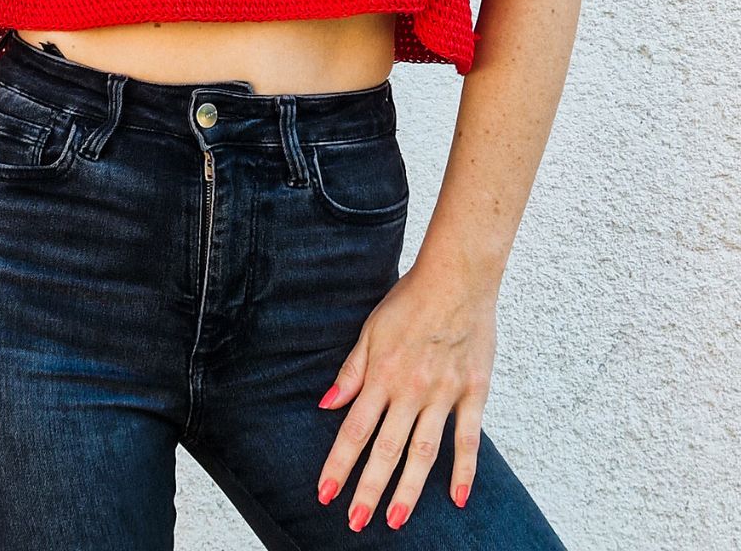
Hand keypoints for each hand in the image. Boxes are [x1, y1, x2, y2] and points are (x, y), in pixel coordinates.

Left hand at [316, 257, 496, 528]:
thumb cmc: (410, 299)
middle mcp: (410, 389)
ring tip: (395, 520)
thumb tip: (326, 404)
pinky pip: (468, 439)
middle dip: (368, 489)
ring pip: (423, 452)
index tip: (325, 493)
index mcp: (382, 374)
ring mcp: (444, 393)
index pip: (354, 429)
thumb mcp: (371, 329)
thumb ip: (351, 370)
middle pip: (386, 449)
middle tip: (355, 523)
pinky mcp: (473, 392)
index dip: (338, 464)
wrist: (457, 275)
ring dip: (409, 490)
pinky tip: (456, 499)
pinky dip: (464, 471)